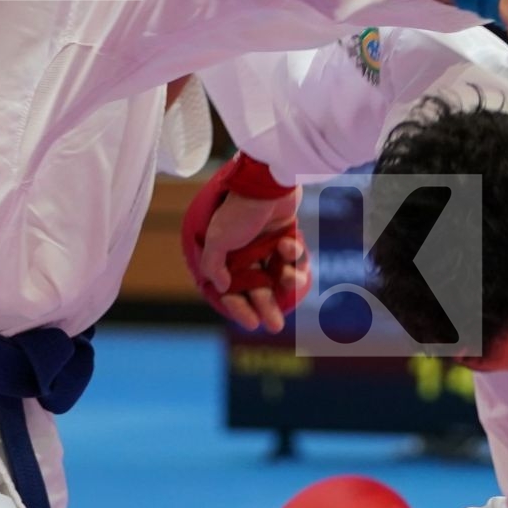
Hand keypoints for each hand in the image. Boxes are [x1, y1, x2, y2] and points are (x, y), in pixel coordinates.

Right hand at [198, 187, 308, 332]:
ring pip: (278, 275)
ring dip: (286, 282)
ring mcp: (267, 245)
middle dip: (267, 307)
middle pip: (257, 288)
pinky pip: (293, 257)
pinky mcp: (286, 235)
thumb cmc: (240, 211)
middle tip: (276, 326)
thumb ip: (214, 265)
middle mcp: (246, 253)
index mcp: (227, 256)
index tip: (252, 324)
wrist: (267, 182)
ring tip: (292, 280)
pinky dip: (293, 256)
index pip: (232, 291)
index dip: (240, 309)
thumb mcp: (218, 239)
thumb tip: (220, 286)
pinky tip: (288, 244)